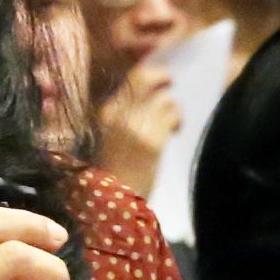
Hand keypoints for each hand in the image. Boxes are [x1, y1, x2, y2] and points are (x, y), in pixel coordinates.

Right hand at [94, 63, 179, 194]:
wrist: (113, 204)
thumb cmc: (109, 174)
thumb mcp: (105, 138)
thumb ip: (120, 117)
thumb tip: (146, 96)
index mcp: (103, 113)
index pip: (127, 80)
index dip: (147, 75)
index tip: (157, 79)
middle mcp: (116, 115)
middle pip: (144, 78)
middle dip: (161, 77)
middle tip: (169, 83)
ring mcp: (134, 126)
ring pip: (163, 98)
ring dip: (171, 107)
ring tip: (170, 121)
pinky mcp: (151, 141)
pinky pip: (172, 115)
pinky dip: (176, 120)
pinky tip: (174, 131)